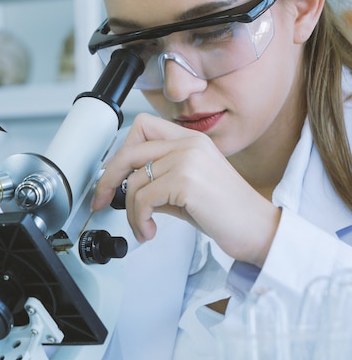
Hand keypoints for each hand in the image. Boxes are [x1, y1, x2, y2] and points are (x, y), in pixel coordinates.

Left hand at [91, 113, 280, 266]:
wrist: (259, 230)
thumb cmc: (227, 212)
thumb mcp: (188, 187)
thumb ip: (159, 179)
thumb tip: (126, 187)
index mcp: (191, 139)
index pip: (142, 128)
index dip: (121, 152)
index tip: (113, 175)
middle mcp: (189, 144)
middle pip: (129, 151)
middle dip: (108, 178)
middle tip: (101, 199)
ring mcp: (188, 160)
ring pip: (134, 181)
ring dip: (130, 211)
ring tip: (142, 227)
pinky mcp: (186, 182)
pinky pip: (143, 199)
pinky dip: (139, 220)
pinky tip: (149, 231)